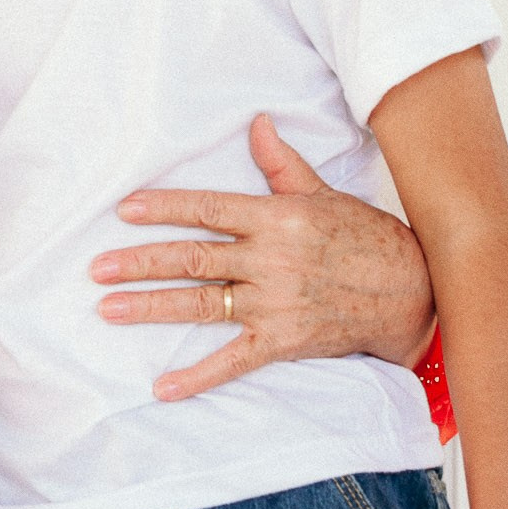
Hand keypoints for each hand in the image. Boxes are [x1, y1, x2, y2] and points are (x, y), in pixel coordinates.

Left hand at [89, 114, 436, 400]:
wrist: (411, 292)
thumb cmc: (363, 237)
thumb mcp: (321, 192)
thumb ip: (280, 163)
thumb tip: (255, 122)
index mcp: (276, 218)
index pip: (207, 209)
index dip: (163, 207)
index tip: (123, 210)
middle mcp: (271, 259)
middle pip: (193, 258)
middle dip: (140, 262)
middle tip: (96, 268)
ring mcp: (276, 303)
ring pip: (203, 304)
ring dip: (151, 307)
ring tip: (108, 308)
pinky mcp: (284, 341)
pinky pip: (234, 361)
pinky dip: (197, 376)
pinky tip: (162, 386)